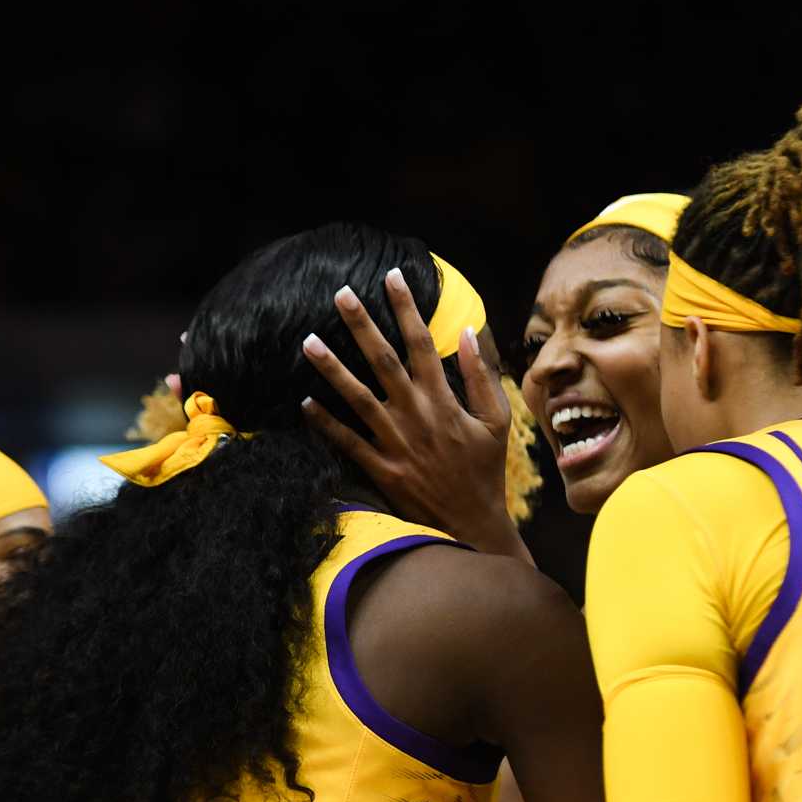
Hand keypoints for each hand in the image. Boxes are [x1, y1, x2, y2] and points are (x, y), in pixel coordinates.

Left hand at [300, 267, 527, 559]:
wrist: (474, 524)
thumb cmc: (486, 470)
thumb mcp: (497, 421)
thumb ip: (483, 376)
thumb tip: (470, 333)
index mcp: (444, 399)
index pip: (421, 343)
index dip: (406, 308)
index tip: (391, 277)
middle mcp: (416, 414)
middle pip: (383, 360)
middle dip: (361, 324)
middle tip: (340, 294)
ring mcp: (395, 442)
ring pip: (357, 397)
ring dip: (331, 368)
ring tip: (307, 340)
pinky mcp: (381, 469)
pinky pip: (347, 443)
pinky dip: (325, 424)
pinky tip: (304, 403)